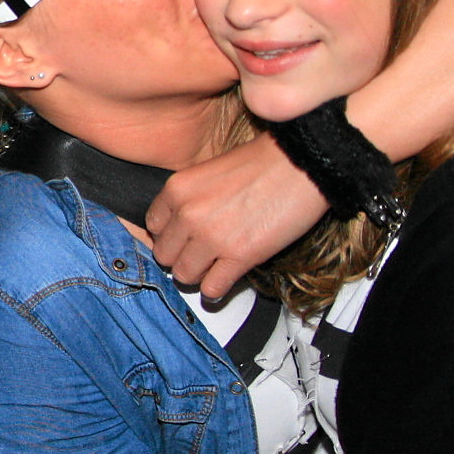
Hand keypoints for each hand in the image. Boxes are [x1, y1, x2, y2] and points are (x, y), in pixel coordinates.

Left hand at [146, 133, 324, 297]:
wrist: (301, 165)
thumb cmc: (261, 163)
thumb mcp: (208, 172)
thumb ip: (189, 199)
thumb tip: (182, 225)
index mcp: (176, 190)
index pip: (153, 227)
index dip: (169, 236)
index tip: (181, 239)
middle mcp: (187, 215)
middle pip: (164, 255)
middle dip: (180, 258)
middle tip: (197, 257)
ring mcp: (212, 238)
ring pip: (183, 275)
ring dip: (197, 275)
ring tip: (211, 270)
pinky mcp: (240, 256)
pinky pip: (212, 288)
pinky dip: (216, 289)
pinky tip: (223, 282)